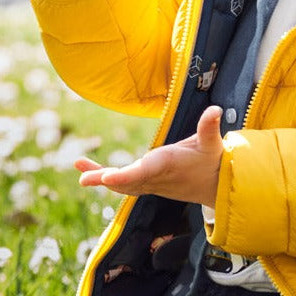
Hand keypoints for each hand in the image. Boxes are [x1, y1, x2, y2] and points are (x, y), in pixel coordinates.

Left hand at [74, 106, 223, 207]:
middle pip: (127, 181)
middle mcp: (156, 177)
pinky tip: (90, 171)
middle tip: (84, 179)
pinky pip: (124, 183)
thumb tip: (215, 109)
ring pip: (122, 183)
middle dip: (105, 179)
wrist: (215, 187)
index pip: (144, 171)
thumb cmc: (212, 162)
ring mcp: (150, 183)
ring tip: (79, 165)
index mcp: (168, 165)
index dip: (126, 176)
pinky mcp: (147, 183)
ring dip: (100, 176)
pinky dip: (107, 177)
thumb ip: (210, 126)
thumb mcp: (212, 143)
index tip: (106, 178)